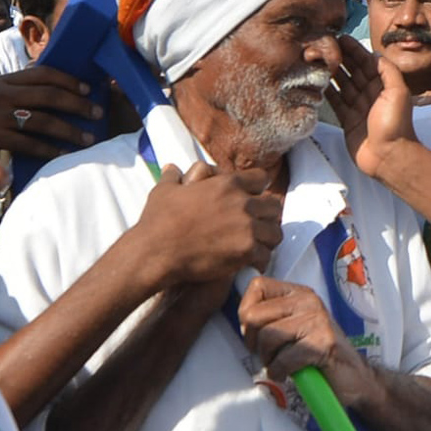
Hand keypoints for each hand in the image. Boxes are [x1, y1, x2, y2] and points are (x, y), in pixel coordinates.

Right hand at [0, 67, 103, 157]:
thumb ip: (25, 90)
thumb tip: (69, 89)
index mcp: (5, 80)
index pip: (43, 73)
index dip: (69, 80)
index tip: (89, 89)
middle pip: (48, 96)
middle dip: (78, 105)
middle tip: (98, 113)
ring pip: (43, 121)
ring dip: (70, 131)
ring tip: (88, 139)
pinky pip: (29, 144)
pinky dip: (50, 150)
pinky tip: (65, 155)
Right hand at [134, 163, 282, 291]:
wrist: (155, 252)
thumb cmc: (158, 221)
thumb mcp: (164, 191)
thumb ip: (173, 177)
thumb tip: (172, 168)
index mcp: (228, 184)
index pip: (262, 178)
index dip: (258, 189)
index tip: (254, 198)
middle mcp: (243, 203)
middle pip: (274, 205)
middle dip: (267, 215)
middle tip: (257, 225)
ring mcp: (248, 227)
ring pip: (275, 231)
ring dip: (267, 238)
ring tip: (257, 245)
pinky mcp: (247, 250)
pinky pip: (266, 255)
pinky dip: (259, 260)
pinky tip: (250, 263)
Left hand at [238, 276, 374, 399]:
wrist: (353, 377)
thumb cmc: (317, 354)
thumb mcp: (294, 326)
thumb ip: (271, 316)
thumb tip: (241, 316)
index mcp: (299, 292)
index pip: (257, 286)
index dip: (247, 312)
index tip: (257, 332)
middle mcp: (308, 300)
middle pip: (254, 315)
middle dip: (253, 342)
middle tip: (268, 353)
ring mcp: (317, 320)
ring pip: (267, 337)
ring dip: (268, 359)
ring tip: (281, 363)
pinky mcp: (323, 343)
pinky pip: (283, 359)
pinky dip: (280, 372)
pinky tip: (289, 373)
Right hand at [329, 37, 416, 179]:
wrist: (389, 156)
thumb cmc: (396, 124)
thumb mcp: (398, 92)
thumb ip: (388, 71)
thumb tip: (374, 54)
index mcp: (383, 84)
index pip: (366, 62)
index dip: (354, 50)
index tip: (339, 37)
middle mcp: (370, 93)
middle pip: (352, 71)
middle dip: (340, 58)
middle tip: (322, 45)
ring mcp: (358, 106)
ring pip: (342, 84)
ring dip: (331, 72)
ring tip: (316, 59)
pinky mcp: (348, 120)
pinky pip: (335, 102)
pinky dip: (327, 92)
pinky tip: (316, 81)